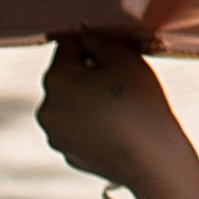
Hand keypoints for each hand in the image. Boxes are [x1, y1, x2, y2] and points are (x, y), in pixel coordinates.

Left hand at [38, 37, 181, 194]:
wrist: (152, 160)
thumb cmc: (139, 105)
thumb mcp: (124, 57)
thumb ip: (99, 40)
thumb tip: (86, 38)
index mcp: (56, 79)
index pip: (67, 44)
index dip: (92, 42)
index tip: (114, 50)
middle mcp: (47, 108)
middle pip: (66, 75)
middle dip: (89, 72)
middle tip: (122, 77)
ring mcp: (56, 134)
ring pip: (71, 102)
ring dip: (89, 97)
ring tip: (122, 104)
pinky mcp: (68, 153)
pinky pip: (78, 126)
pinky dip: (93, 122)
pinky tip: (118, 124)